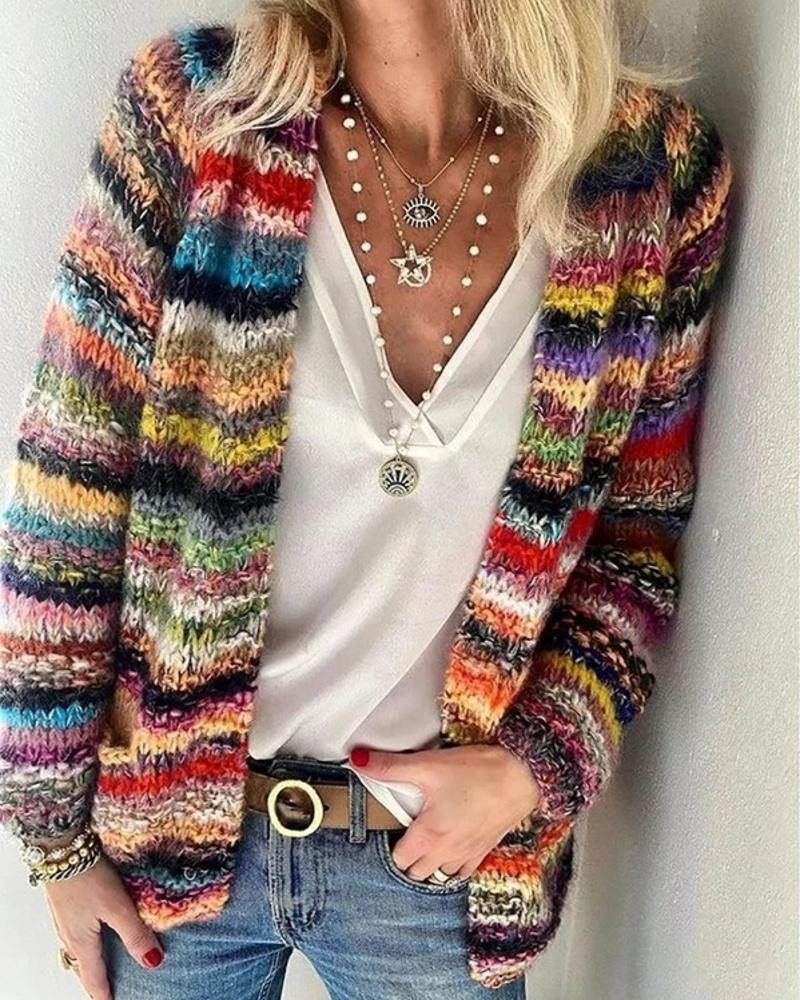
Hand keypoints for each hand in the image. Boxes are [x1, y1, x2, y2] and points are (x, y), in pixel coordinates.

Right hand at [43, 855, 163, 999]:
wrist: (60, 848)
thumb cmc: (88, 876)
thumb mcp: (117, 907)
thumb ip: (135, 934)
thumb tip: (152, 963)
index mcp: (82, 942)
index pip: (94, 977)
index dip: (104, 994)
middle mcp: (68, 935)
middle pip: (82, 967)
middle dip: (94, 981)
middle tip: (106, 991)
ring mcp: (64, 920)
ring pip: (76, 951)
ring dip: (88, 962)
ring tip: (101, 967)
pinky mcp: (64, 904)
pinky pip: (73, 935)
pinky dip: (84, 944)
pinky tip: (92, 933)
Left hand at [349, 743, 540, 881]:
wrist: (523, 775)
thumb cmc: (478, 772)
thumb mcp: (428, 766)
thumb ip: (390, 766)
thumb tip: (358, 760)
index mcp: (429, 837)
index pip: (399, 860)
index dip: (389, 846)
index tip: (388, 829)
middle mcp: (447, 853)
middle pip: (417, 872)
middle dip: (407, 859)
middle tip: (403, 834)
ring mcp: (468, 854)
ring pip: (440, 875)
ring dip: (430, 864)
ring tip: (424, 841)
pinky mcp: (485, 849)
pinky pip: (463, 871)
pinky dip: (453, 865)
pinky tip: (451, 847)